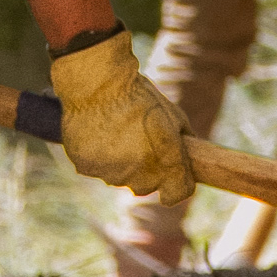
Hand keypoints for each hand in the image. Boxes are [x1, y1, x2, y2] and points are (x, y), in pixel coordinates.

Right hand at [49, 28, 192, 203]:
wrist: (97, 83)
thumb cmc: (137, 94)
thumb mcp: (172, 114)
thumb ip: (182, 142)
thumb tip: (190, 156)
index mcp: (165, 162)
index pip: (178, 193)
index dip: (177, 185)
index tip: (173, 177)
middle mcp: (139, 175)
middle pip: (146, 186)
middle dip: (146, 171)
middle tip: (138, 142)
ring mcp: (111, 173)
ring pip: (119, 178)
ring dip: (120, 163)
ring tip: (115, 133)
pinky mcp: (86, 168)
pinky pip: (96, 169)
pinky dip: (97, 157)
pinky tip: (97, 134)